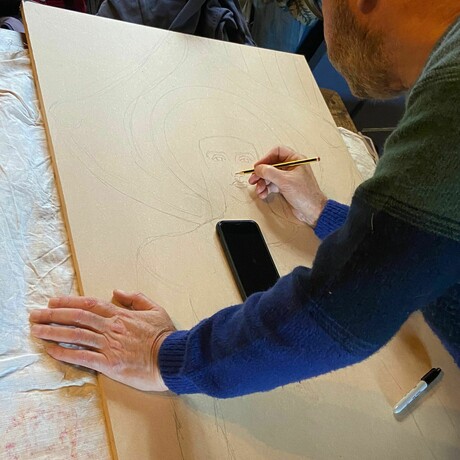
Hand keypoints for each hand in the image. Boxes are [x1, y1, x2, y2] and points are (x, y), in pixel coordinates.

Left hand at [29, 290, 175, 391]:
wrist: (173, 357)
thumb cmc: (165, 335)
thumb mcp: (155, 309)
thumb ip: (136, 298)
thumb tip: (118, 291)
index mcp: (121, 315)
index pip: (90, 304)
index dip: (69, 301)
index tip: (53, 301)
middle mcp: (111, 328)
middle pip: (78, 317)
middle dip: (54, 315)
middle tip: (35, 314)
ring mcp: (109, 345)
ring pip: (76, 335)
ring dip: (54, 331)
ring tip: (36, 330)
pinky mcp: (110, 364)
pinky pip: (83, 357)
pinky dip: (65, 353)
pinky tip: (52, 350)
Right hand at [248, 146, 326, 226]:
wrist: (312, 211)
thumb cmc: (306, 195)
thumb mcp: (285, 181)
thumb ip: (269, 172)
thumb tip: (259, 168)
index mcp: (296, 160)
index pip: (277, 152)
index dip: (265, 159)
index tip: (258, 166)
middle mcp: (292, 167)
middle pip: (271, 165)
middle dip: (261, 173)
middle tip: (253, 179)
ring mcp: (288, 177)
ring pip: (270, 176)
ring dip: (262, 183)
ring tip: (259, 189)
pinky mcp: (286, 187)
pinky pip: (272, 185)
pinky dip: (266, 189)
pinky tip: (263, 194)